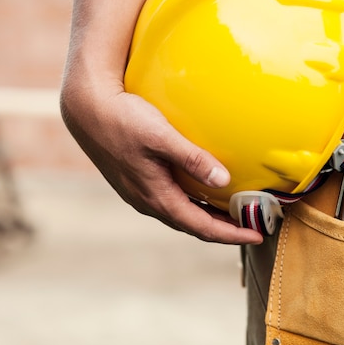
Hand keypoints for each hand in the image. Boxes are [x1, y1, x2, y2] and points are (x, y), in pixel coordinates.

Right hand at [60, 76, 262, 244]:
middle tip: (249, 225)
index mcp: (156, 196)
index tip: (256, 236)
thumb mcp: (161, 136)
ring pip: (180, 212)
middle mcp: (147, 200)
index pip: (201, 227)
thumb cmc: (123, 119)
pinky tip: (201, 189)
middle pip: (191, 224)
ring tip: (230, 213)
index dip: (230, 235)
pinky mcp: (136, 179)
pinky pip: (170, 199)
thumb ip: (192, 158)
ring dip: (206, 216)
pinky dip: (191, 201)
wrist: (86, 108)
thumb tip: (224, 180)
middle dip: (221, 229)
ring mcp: (139, 191)